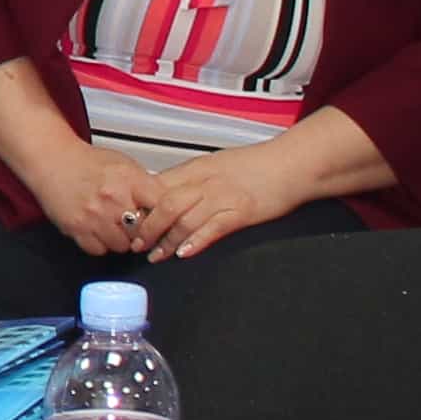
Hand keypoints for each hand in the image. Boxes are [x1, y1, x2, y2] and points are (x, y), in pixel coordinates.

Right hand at [14, 134, 158, 259]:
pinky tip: (97, 228)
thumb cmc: (87, 162)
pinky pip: (99, 250)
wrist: (52, 159)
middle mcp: (113, 198)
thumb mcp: (125, 165)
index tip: (163, 222)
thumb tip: (167, 206)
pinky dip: (100, 243)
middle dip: (141, 231)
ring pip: (122, 246)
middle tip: (134, 224)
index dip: (165, 218)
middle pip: (143, 232)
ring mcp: (94, 215)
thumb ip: (146, 186)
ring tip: (113, 225)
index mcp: (129, 180)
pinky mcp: (77, 228)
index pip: (162, 209)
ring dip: (120, 239)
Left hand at [143, 140, 314, 260]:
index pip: (157, 186)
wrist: (292, 163)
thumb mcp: (215, 165)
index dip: (139, 206)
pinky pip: (213, 228)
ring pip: (185, 218)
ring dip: (166, 240)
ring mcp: (224, 197)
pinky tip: (183, 253)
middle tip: (135, 244)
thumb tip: (163, 192)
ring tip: (155, 256)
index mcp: (196, 169)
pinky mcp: (243, 212)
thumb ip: (190, 179)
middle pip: (165, 203)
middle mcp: (206, 182)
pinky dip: (196, 241)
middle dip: (146, 227)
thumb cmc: (255, 165)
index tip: (128, 222)